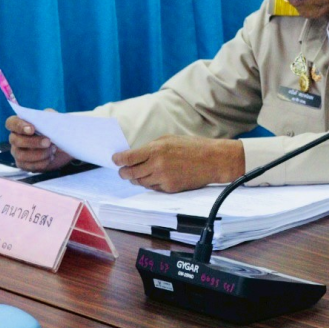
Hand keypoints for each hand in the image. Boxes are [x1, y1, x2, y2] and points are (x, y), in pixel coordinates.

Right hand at [5, 115, 72, 172]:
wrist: (61, 145)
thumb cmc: (54, 129)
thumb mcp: (54, 119)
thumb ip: (50, 117)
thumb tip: (50, 119)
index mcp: (20, 124)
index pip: (11, 123)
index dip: (19, 126)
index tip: (32, 129)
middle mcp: (15, 138)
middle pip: (16, 140)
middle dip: (33, 142)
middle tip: (48, 142)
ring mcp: (17, 152)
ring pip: (21, 155)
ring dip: (39, 153)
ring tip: (53, 150)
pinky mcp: (23, 164)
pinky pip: (28, 166)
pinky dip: (41, 162)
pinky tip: (50, 158)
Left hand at [112, 136, 243, 192]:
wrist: (214, 160)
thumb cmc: (193, 147)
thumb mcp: (170, 139)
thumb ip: (151, 147)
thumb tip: (135, 155)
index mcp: (156, 150)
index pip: (128, 158)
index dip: (118, 159)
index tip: (115, 160)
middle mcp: (157, 165)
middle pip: (130, 173)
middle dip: (124, 172)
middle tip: (122, 171)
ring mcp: (163, 178)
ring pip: (140, 182)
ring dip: (136, 178)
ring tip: (138, 174)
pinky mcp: (169, 188)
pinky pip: (153, 188)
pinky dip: (151, 183)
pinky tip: (155, 177)